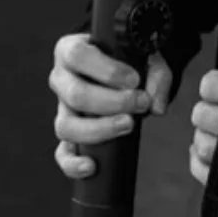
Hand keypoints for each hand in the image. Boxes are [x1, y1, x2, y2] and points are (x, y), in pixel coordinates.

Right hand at [49, 33, 173, 178]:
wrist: (123, 70)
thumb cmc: (130, 59)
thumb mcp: (145, 56)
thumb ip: (156, 75)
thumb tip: (156, 106)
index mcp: (71, 50)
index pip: (77, 55)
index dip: (106, 70)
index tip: (134, 79)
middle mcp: (61, 79)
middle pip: (75, 94)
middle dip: (112, 102)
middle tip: (140, 103)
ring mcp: (61, 108)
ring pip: (66, 125)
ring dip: (99, 129)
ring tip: (128, 125)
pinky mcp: (69, 132)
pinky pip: (62, 152)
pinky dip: (72, 163)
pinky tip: (91, 166)